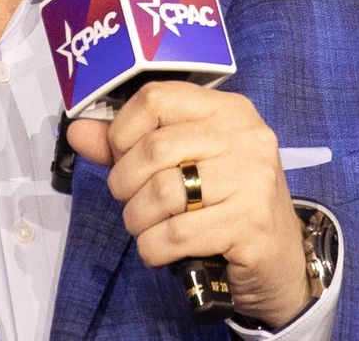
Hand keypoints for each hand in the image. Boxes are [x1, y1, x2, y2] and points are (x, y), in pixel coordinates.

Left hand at [66, 81, 310, 327]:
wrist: (281, 261)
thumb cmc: (226, 205)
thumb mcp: (185, 165)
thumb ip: (129, 147)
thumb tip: (77, 131)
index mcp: (228, 111)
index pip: (156, 98)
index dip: (122, 131)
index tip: (122, 157)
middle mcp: (245, 137)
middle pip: (154, 149)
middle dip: (125, 184)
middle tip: (131, 202)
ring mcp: (253, 180)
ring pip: (161, 193)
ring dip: (137, 220)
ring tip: (145, 228)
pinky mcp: (251, 224)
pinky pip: (175, 234)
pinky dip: (153, 248)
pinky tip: (160, 250)